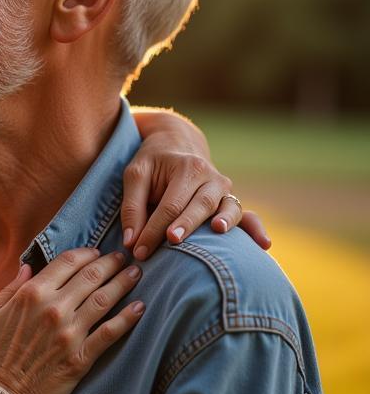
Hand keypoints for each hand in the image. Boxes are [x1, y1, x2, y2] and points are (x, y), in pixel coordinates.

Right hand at [0, 250, 143, 393]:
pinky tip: (139, 308)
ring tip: (135, 274)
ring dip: (123, 284)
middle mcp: (53, 309)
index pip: (67, 262)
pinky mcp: (80, 358)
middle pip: (90, 276)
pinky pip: (110, 334)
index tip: (96, 252)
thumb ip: (11, 288)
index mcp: (30, 294)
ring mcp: (69, 333)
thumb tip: (27, 266)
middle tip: (123, 258)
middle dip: (110, 264)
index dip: (86, 253)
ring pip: (104, 300)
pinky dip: (127, 319)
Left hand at [125, 113, 271, 259]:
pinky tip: (263, 245)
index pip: (169, 204)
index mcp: (186, 167)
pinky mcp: (231, 200)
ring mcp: (225, 189)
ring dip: (225, 220)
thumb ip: (132, 207)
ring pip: (228, 207)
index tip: (138, 250)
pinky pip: (247, 215)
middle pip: (200, 205)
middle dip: (185, 225)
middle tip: (171, 242)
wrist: (178, 142)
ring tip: (218, 230)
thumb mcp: (136, 175)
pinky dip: (256, 229)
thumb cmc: (153, 162)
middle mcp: (211, 177)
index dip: (153, 229)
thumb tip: (131, 242)